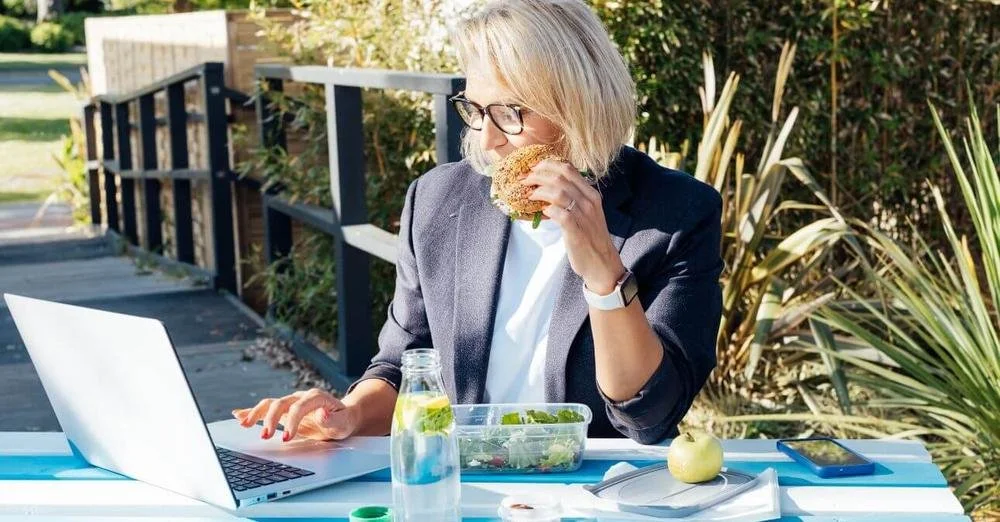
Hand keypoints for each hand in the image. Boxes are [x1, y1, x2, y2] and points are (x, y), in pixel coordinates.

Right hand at [232, 388, 356, 441]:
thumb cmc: (343, 420)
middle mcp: (300, 397)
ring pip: (271, 403)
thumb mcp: (343, 422)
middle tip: (265, 437)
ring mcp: (291, 403)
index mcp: (315, 397)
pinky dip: (253, 411)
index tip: (286, 437)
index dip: (291, 421)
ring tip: (244, 425)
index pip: (299, 407)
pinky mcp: (285, 411)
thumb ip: (333, 419)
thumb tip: (322, 413)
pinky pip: (267, 408)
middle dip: (271, 419)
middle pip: (281, 403)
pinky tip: (239, 415)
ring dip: (257, 413)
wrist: (342, 417)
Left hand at [522, 160, 625, 293]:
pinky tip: (542, 212)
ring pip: (559, 192)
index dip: (548, 164)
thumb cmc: (590, 238)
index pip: (569, 169)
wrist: (602, 264)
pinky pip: (560, 213)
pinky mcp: (576, 231)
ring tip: (529, 195)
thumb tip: (548, 188)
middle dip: (538, 175)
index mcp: (591, 194)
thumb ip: (572, 199)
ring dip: (539, 191)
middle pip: (561, 176)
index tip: (533, 167)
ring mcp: (584, 215)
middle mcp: (589, 201)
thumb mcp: (586, 213)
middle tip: (525, 180)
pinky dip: (548, 209)